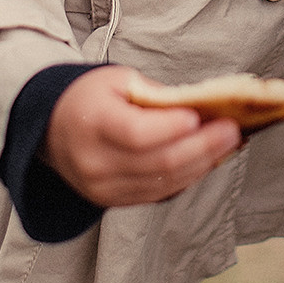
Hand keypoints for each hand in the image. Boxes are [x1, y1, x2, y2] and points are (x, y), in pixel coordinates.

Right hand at [44, 66, 242, 206]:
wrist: (51, 129)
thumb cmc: (89, 98)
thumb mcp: (116, 80)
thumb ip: (155, 95)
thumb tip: (199, 108)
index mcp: (93, 124)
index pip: (136, 134)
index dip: (171, 129)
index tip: (199, 117)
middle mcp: (96, 163)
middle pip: (159, 163)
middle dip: (202, 146)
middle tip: (232, 129)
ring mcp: (104, 189)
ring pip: (165, 183)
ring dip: (202, 164)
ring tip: (229, 143)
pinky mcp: (114, 202)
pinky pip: (159, 194)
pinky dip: (188, 177)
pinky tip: (208, 159)